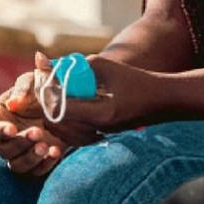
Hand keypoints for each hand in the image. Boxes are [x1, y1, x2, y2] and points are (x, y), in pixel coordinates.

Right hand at [0, 70, 66, 177]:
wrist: (63, 100)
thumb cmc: (41, 86)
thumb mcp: (33, 79)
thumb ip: (24, 86)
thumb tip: (15, 101)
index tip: (13, 129)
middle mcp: (6, 139)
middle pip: (4, 150)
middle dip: (20, 143)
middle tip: (37, 132)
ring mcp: (20, 151)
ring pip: (16, 165)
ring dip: (30, 158)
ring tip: (45, 146)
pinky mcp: (36, 160)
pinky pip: (35, 172)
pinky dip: (45, 165)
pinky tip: (56, 152)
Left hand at [38, 52, 156, 144]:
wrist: (160, 100)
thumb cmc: (136, 80)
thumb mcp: (109, 67)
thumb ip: (81, 67)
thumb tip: (55, 67)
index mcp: (101, 113)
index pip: (60, 108)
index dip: (48, 93)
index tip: (44, 77)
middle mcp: (97, 129)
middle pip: (56, 122)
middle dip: (47, 103)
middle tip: (44, 85)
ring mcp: (98, 135)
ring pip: (61, 131)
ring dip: (53, 113)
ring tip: (53, 94)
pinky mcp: (98, 136)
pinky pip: (71, 134)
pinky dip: (64, 121)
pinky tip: (66, 106)